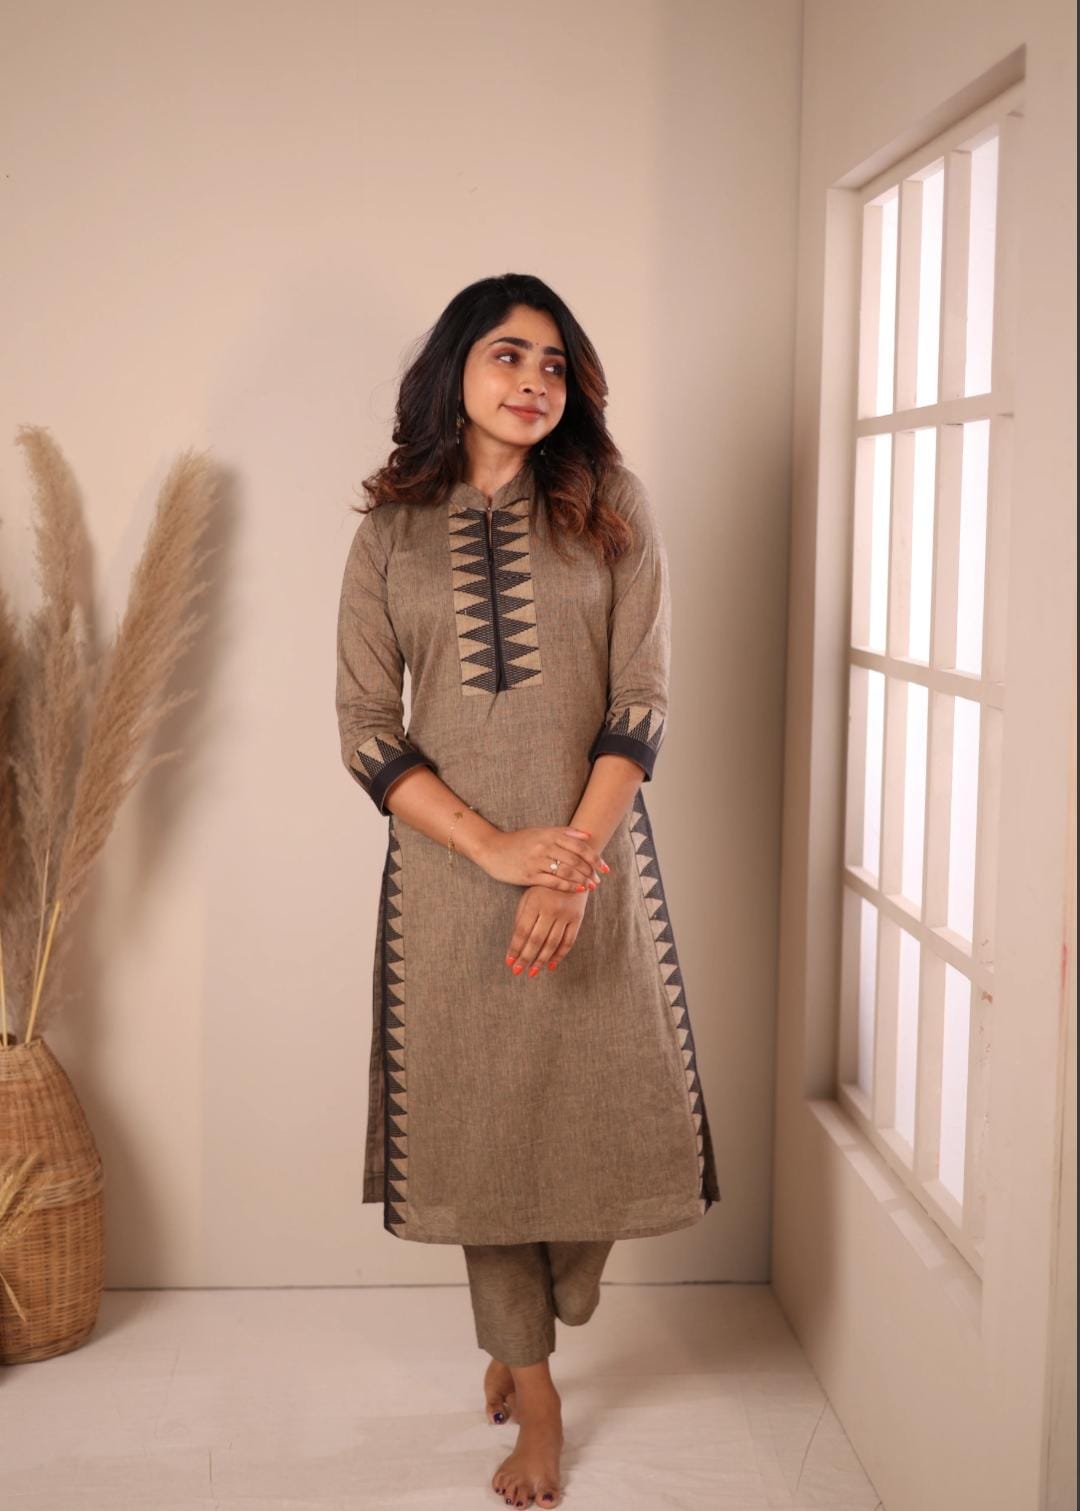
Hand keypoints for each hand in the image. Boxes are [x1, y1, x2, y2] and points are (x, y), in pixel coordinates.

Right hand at [480, 825, 608, 891]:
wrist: (492, 849)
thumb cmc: (519, 841)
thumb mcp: (540, 831)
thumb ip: (564, 832)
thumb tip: (587, 835)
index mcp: (549, 834)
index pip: (579, 846)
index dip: (594, 857)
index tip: (604, 866)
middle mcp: (544, 846)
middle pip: (575, 859)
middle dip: (591, 870)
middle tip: (599, 878)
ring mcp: (536, 861)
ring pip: (567, 871)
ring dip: (582, 879)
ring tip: (591, 885)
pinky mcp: (529, 875)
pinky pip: (554, 882)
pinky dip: (569, 887)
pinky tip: (578, 889)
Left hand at [505, 886, 588, 976]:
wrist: (572, 870)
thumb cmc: (544, 885)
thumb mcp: (529, 895)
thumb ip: (522, 917)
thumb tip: (516, 943)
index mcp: (534, 902)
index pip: (522, 930)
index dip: (515, 948)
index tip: (509, 962)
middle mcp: (550, 909)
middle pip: (536, 939)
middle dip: (525, 958)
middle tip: (517, 971)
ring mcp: (565, 914)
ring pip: (552, 943)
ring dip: (541, 960)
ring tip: (532, 972)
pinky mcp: (577, 918)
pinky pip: (568, 941)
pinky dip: (559, 955)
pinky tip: (551, 965)